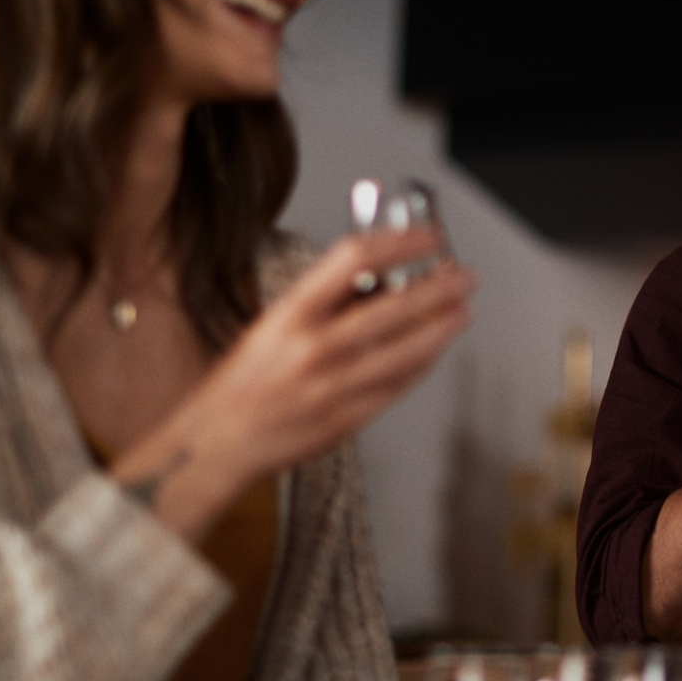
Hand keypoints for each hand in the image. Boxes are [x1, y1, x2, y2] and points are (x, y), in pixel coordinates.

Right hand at [112, 227, 472, 539]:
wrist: (219, 442)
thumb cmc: (245, 380)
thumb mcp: (274, 324)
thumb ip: (326, 302)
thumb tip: (383, 274)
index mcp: (290, 314)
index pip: (353, 259)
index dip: (398, 242)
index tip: (426, 237)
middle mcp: (312, 348)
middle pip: (393, 307)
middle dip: (438, 288)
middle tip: (462, 275)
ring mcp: (332, 387)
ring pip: (407, 351)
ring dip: (442, 327)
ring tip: (461, 311)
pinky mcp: (347, 419)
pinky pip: (398, 385)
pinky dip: (423, 364)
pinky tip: (435, 349)